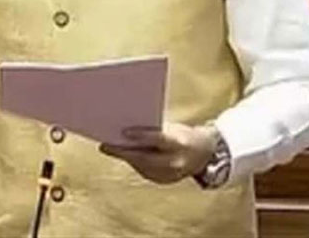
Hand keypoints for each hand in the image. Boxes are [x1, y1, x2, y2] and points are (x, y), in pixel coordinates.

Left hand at [99, 122, 217, 184]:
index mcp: (180, 143)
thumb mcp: (173, 128)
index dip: (141, 136)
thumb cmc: (184, 135)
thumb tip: (128, 127)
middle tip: (104, 145)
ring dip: (124, 156)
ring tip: (108, 146)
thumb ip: (154, 129)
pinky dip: (132, 161)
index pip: (158, 139)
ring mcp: (170, 175)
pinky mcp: (163, 181)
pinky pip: (143, 170)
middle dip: (123, 151)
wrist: (204, 154)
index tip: (123, 132)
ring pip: (141, 166)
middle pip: (145, 158)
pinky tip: (121, 153)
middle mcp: (176, 162)